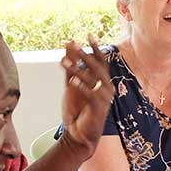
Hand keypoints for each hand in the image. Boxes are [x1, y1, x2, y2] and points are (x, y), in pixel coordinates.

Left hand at [59, 35, 115, 157]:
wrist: (78, 135)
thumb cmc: (77, 110)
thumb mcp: (71, 85)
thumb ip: (71, 66)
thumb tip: (69, 44)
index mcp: (102, 82)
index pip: (101, 61)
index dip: (96, 48)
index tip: (89, 35)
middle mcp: (106, 88)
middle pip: (98, 67)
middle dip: (85, 56)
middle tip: (74, 45)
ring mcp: (104, 98)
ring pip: (93, 79)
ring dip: (78, 69)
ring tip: (64, 61)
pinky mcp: (99, 108)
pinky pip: (91, 94)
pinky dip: (82, 86)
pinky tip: (72, 80)